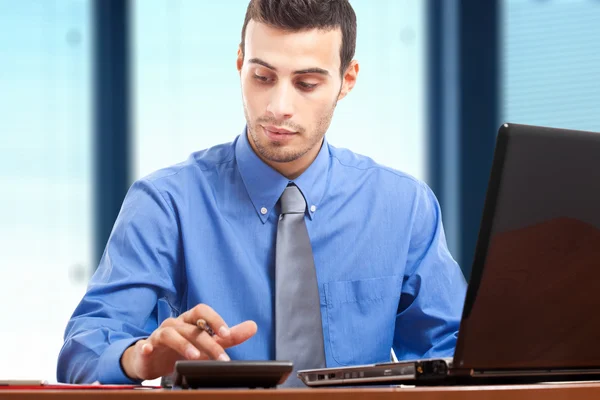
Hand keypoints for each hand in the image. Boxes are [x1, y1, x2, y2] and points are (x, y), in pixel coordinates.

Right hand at [121, 304, 256, 380]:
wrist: (153, 359)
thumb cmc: (183, 348)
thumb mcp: (208, 342)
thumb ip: (229, 336)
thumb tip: (253, 326)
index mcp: (190, 320)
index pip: (202, 311)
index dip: (214, 319)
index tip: (227, 333)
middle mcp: (176, 323)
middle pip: (192, 327)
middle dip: (208, 342)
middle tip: (221, 356)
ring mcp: (160, 334)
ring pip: (171, 334)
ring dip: (183, 344)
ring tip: (195, 357)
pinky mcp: (148, 346)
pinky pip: (146, 344)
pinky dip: (148, 346)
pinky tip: (150, 350)